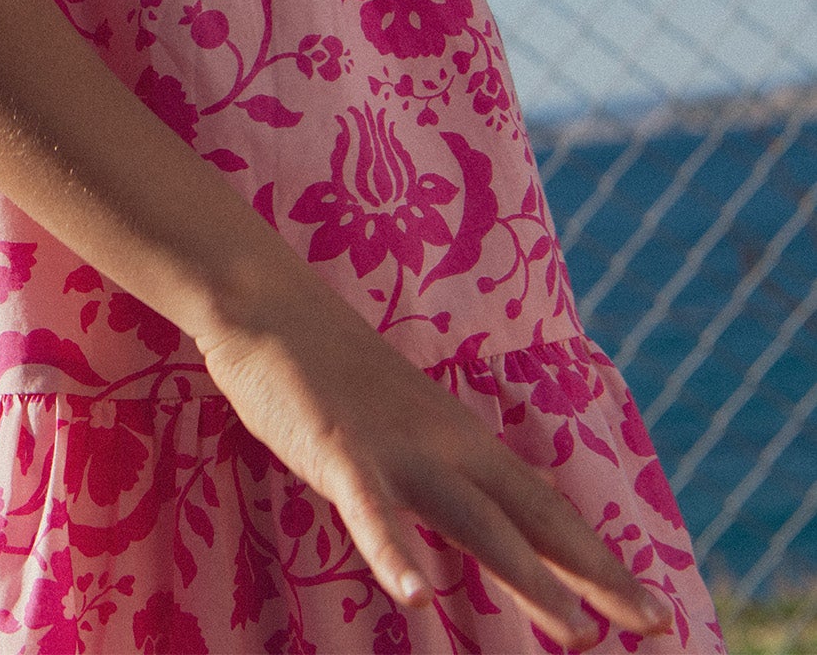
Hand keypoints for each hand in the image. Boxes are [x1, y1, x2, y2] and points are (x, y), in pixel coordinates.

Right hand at [198, 282, 676, 649]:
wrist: (268, 302)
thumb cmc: (327, 367)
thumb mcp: (399, 422)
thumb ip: (434, 471)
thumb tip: (470, 517)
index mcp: (459, 439)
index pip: (544, 508)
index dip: (598, 558)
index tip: (654, 608)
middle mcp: (444, 443)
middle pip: (533, 516)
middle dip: (595, 573)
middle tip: (656, 624)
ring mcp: (395, 448)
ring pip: (475, 520)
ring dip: (529, 578)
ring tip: (577, 630)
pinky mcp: (340, 452)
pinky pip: (371, 511)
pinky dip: (394, 552)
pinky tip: (416, 596)